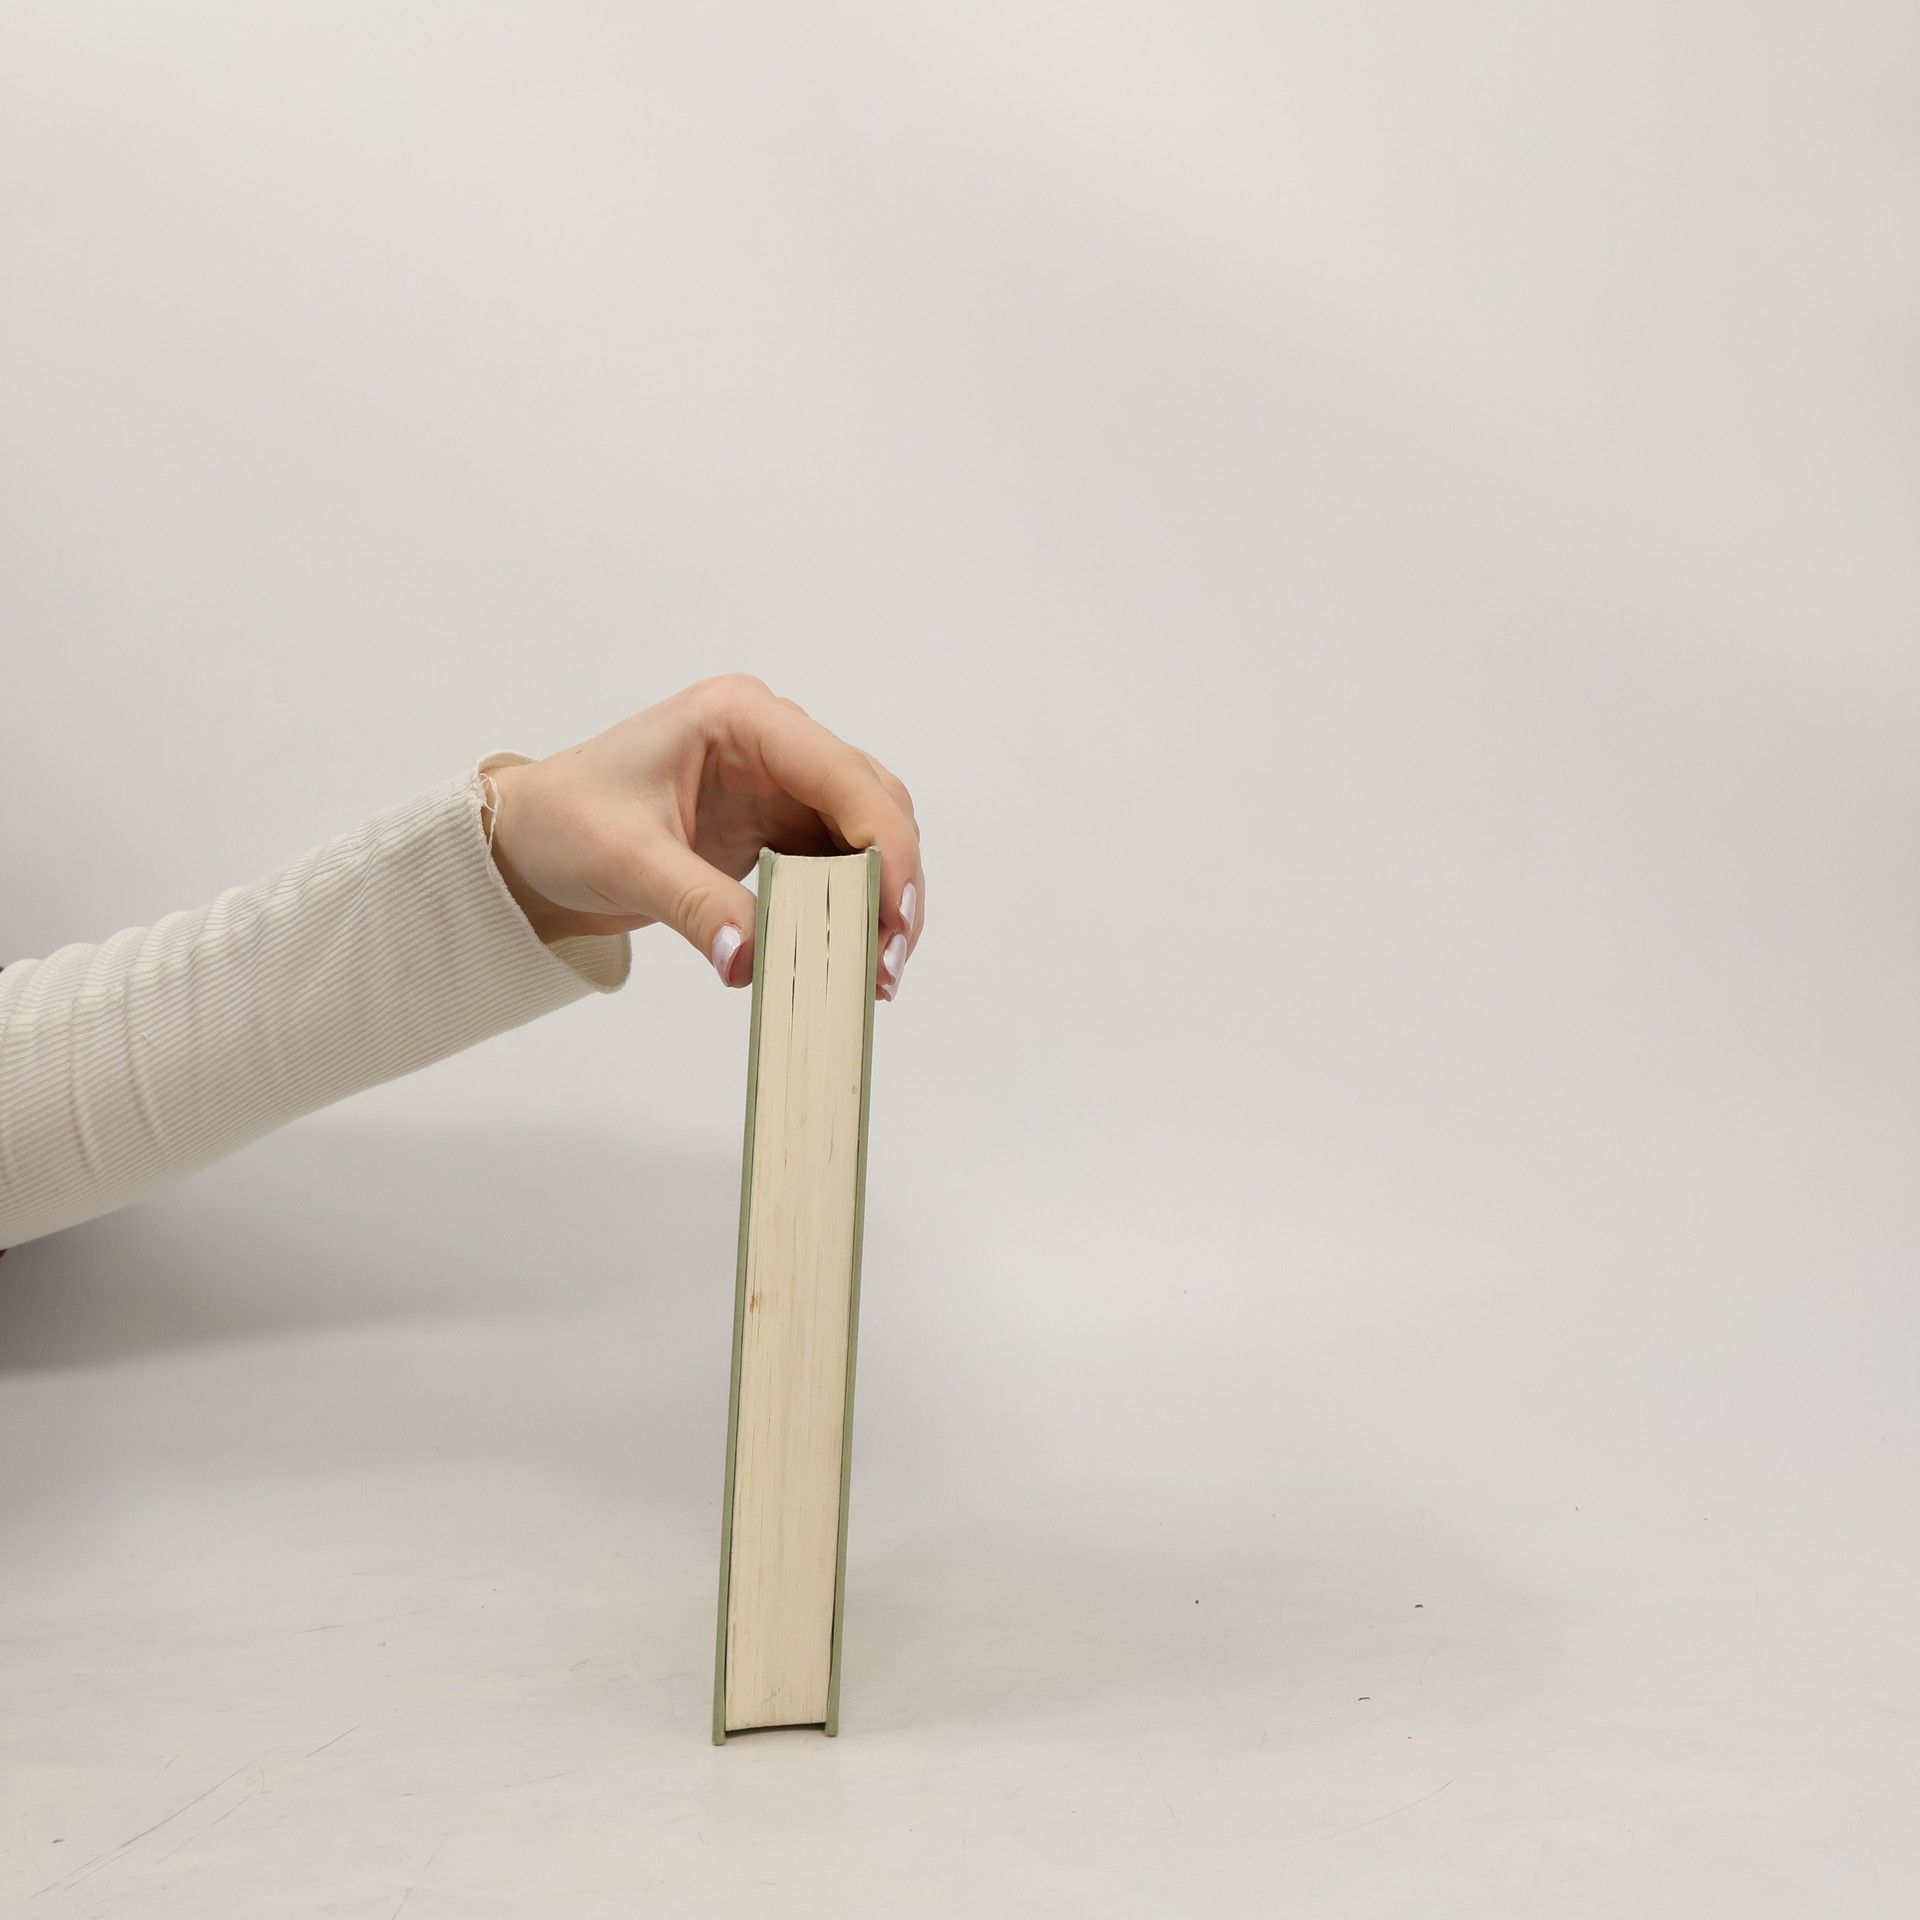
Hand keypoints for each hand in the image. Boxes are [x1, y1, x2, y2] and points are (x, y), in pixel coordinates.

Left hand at [482, 675, 923, 998]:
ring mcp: (781, 784)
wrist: (529, 841)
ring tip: (877, 971)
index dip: (886, 842)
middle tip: (890, 958)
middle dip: (892, 879)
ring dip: (879, 900)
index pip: (842, 773)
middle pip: (872, 802)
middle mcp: (773, 742)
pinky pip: (837, 866)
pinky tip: (851, 960)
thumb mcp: (624, 861)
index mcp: (740, 718)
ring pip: (867, 836)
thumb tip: (752, 962)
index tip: (897, 912)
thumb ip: (695, 905)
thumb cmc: (564, 822)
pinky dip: (850, 910)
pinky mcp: (778, 827)